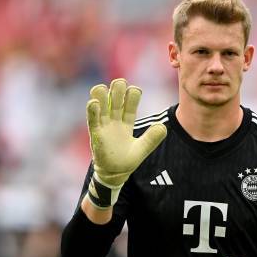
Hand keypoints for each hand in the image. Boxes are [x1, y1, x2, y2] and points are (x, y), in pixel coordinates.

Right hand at [86, 78, 166, 207]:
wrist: (114, 174)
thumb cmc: (127, 160)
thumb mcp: (143, 148)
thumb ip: (152, 138)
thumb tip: (163, 127)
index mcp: (127, 121)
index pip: (130, 104)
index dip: (132, 96)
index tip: (135, 90)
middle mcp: (114, 120)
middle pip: (115, 100)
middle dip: (117, 90)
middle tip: (120, 82)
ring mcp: (104, 125)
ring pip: (101, 106)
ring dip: (102, 95)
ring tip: (103, 88)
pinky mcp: (95, 133)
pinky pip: (92, 119)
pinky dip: (92, 110)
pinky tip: (94, 103)